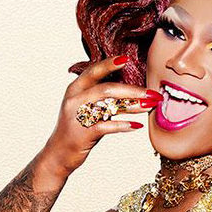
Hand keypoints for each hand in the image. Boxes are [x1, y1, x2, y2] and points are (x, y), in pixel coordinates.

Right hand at [42, 55, 160, 175]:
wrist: (58, 153)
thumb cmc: (76, 128)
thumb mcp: (83, 106)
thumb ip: (99, 95)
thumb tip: (129, 88)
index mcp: (75, 89)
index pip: (94, 71)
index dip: (109, 64)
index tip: (127, 59)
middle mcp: (75, 99)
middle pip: (107, 88)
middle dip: (133, 90)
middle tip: (152, 93)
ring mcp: (79, 116)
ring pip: (110, 106)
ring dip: (133, 105)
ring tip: (150, 106)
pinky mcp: (84, 133)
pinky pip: (108, 126)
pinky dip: (124, 125)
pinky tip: (137, 125)